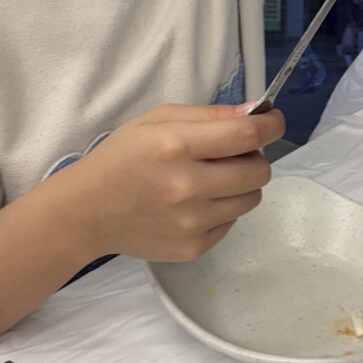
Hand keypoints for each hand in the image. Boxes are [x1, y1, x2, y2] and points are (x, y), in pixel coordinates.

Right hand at [68, 103, 285, 261]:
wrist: (88, 211)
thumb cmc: (124, 156)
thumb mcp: (159, 119)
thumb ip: (209, 115)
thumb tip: (256, 114)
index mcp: (176, 146)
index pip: (246, 135)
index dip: (271, 125)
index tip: (274, 121)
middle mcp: (188, 186)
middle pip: (258, 170)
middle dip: (255, 156)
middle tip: (234, 151)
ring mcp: (192, 222)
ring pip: (252, 198)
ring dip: (243, 183)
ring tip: (215, 177)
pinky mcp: (194, 247)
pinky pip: (232, 221)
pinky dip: (224, 207)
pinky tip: (197, 201)